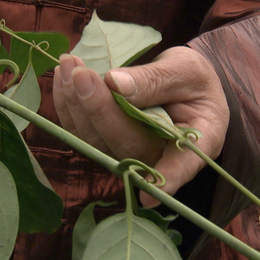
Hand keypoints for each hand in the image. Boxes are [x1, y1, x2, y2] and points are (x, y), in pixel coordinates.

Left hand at [52, 46, 228, 206]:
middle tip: (81, 73)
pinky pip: (81, 132)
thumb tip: (115, 84)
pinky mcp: (107, 145)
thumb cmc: (193, 80)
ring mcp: (130, 155)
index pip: (181, 166)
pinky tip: (63, 76)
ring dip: (76, 103)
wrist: (184, 85)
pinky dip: (68, 104)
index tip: (149, 195)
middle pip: (125, 146)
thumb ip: (155, 80)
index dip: (166, 179)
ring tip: (69, 64)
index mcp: (196, 143)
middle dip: (99, 109)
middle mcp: (160, 157)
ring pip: (96, 141)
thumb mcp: (185, 70)